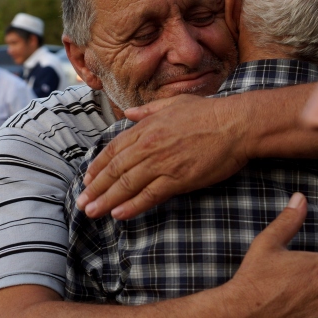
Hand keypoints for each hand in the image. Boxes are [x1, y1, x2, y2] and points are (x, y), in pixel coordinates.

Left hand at [78, 94, 248, 218]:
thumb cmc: (209, 112)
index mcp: (146, 127)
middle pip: (114, 170)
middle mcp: (149, 145)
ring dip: (106, 201)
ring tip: (92, 212)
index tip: (87, 180)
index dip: (98, 167)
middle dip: (95, 189)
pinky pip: (150, 196)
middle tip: (81, 203)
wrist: (236, 124)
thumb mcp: (174, 103)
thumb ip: (148, 110)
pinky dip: (132, 206)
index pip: (113, 150)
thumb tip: (130, 113)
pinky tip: (118, 214)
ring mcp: (162, 163)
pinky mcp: (178, 179)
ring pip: (126, 185)